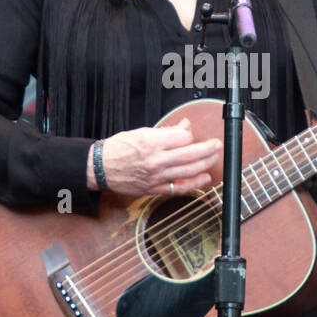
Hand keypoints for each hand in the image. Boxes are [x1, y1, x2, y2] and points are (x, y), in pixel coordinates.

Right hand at [87, 117, 221, 195]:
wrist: (100, 168)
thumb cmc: (118, 149)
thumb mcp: (140, 132)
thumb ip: (165, 131)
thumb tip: (184, 127)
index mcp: (151, 142)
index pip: (182, 137)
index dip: (189, 134)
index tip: (189, 133)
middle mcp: (156, 160)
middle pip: (190, 154)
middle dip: (208, 148)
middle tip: (216, 144)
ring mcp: (157, 176)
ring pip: (189, 171)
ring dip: (205, 164)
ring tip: (214, 158)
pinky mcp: (155, 189)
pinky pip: (180, 188)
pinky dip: (194, 184)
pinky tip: (204, 178)